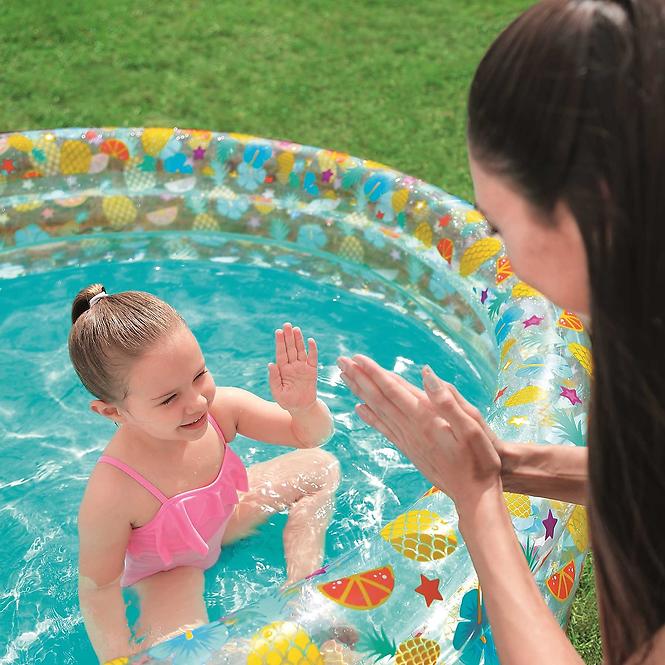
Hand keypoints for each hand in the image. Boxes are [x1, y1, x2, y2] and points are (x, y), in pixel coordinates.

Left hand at [269, 323, 318, 411]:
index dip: (280, 342)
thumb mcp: (277, 392)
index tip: (278, 332)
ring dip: (298, 340)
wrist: (302, 408)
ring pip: (300, 351)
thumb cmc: (287, 401)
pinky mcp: (312, 371)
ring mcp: (302, 367)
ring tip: (296, 329)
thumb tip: (271, 363)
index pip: (281, 353)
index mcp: (282, 370)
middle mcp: (292, 366)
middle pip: (290, 348)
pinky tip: (310, 341)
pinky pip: (313, 358)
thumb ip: (274, 378)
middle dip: (288, 337)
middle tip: (286, 325)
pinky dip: (312, 350)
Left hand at [337, 354, 501, 508]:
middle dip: (360, 378)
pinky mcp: (409, 450)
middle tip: (341, 361)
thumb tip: (426, 374)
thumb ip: (448, 401)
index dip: (374, 373)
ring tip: (344, 377)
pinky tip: (359, 408)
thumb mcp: (473, 426)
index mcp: (425, 418)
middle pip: (379, 398)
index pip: (393, 390)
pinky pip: (384, 429)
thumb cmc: (480, 459)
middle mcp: (411, 428)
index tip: (357, 358)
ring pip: (377, 410)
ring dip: (360, 392)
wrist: (474, 495)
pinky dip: (370, 417)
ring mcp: (408, 440)